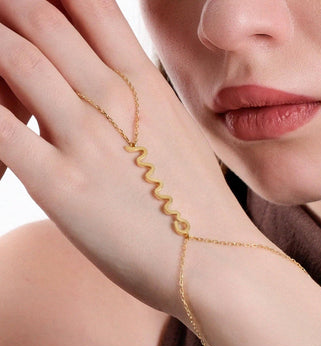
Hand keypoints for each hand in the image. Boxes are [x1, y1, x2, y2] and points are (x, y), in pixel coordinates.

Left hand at [0, 0, 253, 315]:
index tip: (30, 7)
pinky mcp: (60, 185)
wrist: (215, 262)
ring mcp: (86, 139)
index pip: (87, 2)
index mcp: (144, 83)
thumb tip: (115, 92)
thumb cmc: (200, 206)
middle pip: (41, 15)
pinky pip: (0, 131)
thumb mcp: (177, 135)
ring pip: (13, 58)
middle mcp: (114, 98)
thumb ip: (141, 104)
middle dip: (8, 8)